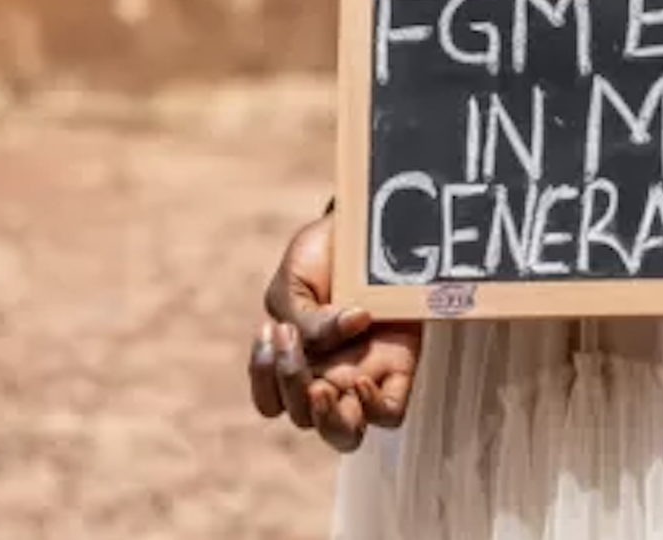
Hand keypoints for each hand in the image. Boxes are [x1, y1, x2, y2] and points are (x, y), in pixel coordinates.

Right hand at [245, 208, 423, 451]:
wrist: (365, 227)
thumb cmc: (323, 258)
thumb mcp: (296, 280)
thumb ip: (302, 317)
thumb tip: (341, 328)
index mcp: (295, 361)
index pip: (271, 400)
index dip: (264, 378)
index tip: (271, 331)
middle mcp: (326, 377)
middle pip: (304, 419)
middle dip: (292, 389)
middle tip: (294, 343)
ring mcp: (362, 377)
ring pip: (344, 434)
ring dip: (328, 420)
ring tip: (321, 388)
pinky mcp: (399, 370)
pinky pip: (389, 414)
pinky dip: (372, 407)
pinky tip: (360, 379)